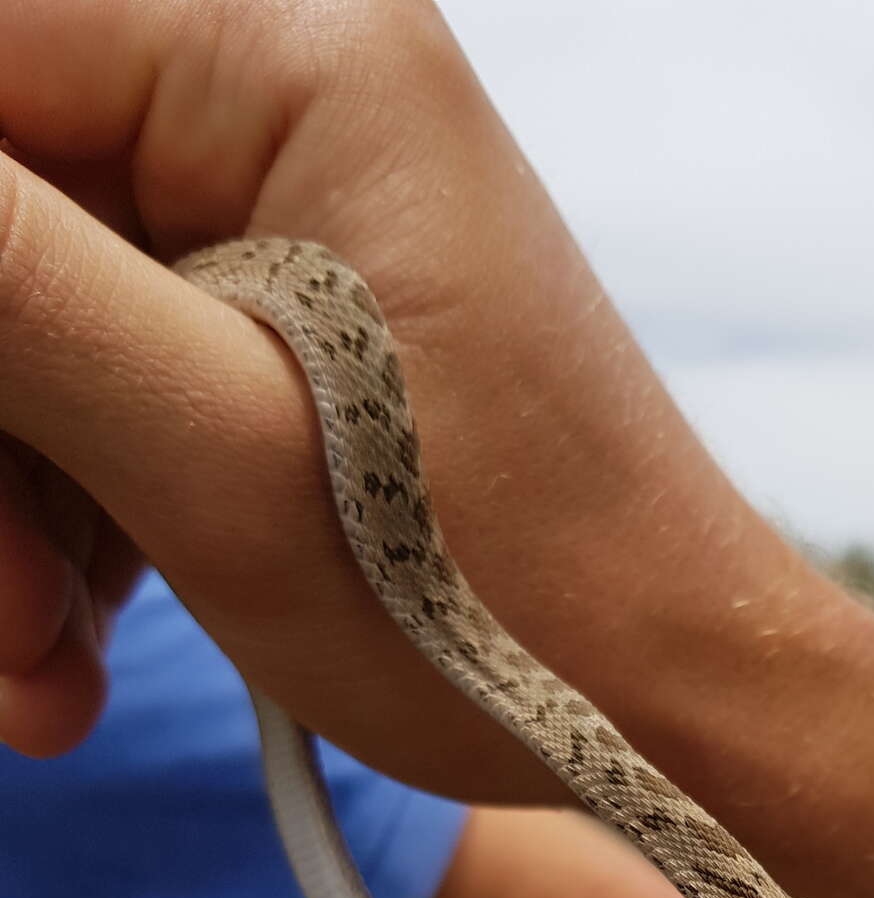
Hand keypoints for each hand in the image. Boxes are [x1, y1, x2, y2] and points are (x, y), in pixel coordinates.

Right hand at [0, 0, 800, 790]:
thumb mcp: (219, 452)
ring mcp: (278, 222)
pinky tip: (76, 664)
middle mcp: (279, 100)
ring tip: (41, 685)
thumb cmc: (507, 605)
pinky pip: (95, 390)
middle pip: (0, 214)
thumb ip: (6, 287)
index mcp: (288, 53)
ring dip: (5, 523)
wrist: (667, 715)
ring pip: (26, 325)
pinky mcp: (275, 333)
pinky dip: (65, 533)